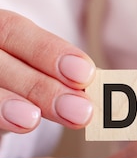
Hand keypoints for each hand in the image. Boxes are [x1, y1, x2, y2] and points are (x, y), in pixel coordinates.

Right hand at [0, 10, 94, 133]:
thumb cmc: (20, 73)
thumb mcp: (39, 66)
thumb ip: (65, 75)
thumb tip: (105, 91)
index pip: (17, 32)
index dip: (50, 52)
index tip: (86, 75)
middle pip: (2, 64)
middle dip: (42, 87)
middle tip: (81, 111)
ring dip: (9, 105)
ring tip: (32, 119)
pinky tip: (16, 124)